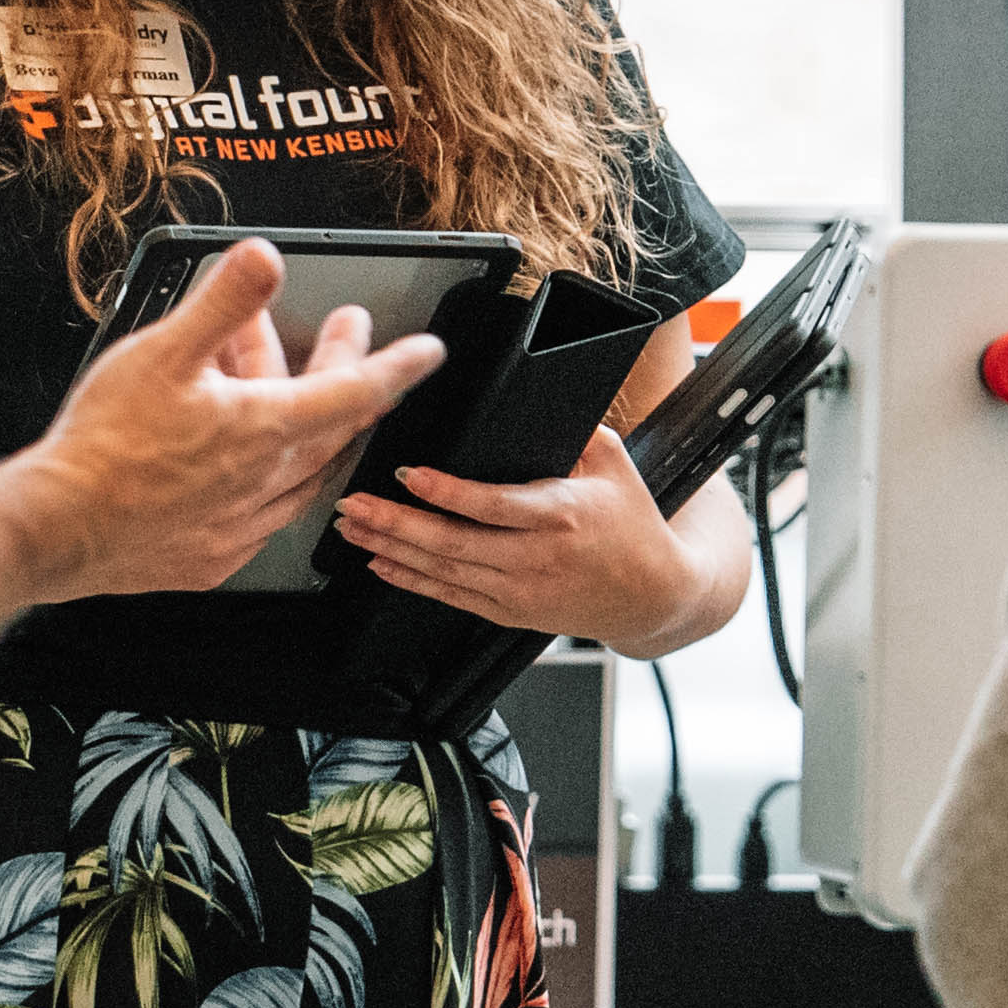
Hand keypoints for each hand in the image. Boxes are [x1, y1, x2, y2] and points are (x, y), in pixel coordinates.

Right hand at [11, 241, 443, 600]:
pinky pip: (262, 515)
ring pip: (301, 473)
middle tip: (346, 334)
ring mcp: (241, 526)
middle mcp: (266, 483)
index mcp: (265, 431)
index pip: (355, 393)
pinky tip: (246, 466)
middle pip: (332, 427)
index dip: (396, 367)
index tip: (428, 352)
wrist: (55, 529)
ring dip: (308, 426)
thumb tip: (264, 257)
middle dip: (346, 373)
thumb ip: (222, 303)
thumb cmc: (104, 445)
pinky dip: (268, 479)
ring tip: (292, 389)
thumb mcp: (162, 352)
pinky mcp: (210, 557)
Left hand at [333, 429, 733, 655]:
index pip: (493, 505)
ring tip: (354, 528)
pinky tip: (381, 563)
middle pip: (455, 543)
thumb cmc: (632, 522)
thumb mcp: (612, 462)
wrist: (653, 594)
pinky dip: (412, 582)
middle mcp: (536, 558)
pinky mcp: (510, 612)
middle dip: (398, 523)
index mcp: (561, 515)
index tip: (409, 473)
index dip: (447, 492)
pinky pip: (451, 598)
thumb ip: (572, 431)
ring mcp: (520, 591)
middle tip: (354, 504)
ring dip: (393, 550)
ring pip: (444, 573)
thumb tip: (532, 395)